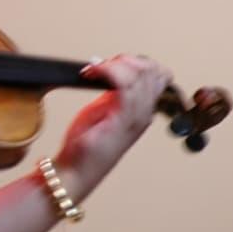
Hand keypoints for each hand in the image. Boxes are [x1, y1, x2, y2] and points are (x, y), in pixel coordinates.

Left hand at [57, 54, 172, 188]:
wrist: (75, 172)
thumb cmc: (85, 145)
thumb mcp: (101, 110)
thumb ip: (111, 91)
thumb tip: (109, 67)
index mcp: (142, 110)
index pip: (157, 74)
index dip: (136, 61)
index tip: (111, 64)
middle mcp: (144, 113)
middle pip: (152, 70)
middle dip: (126, 60)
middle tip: (101, 67)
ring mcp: (135, 117)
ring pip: (140, 74)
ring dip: (114, 64)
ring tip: (93, 70)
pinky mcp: (121, 120)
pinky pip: (124, 84)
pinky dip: (106, 71)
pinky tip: (90, 73)